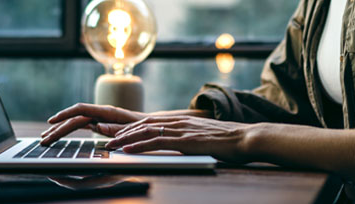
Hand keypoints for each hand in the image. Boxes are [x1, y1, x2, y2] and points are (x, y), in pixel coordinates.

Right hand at [40, 103, 145, 145]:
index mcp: (108, 112)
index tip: (52, 120)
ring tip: (45, 139)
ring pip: (75, 123)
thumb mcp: (131, 129)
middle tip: (43, 139)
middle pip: (74, 119)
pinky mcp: (99, 123)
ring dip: (60, 130)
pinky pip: (80, 126)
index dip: (65, 114)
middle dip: (58, 128)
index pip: (82, 109)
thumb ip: (115, 128)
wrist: (151, 125)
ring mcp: (99, 118)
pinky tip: (58, 135)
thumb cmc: (143, 127)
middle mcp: (101, 113)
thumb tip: (96, 126)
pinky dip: (68, 130)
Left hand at [106, 116, 250, 161]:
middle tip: (108, 138)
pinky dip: (140, 145)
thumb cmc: (229, 140)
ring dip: (126, 138)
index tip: (119, 133)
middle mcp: (179, 121)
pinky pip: (157, 141)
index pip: (151, 121)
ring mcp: (182, 130)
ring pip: (146, 130)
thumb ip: (190, 137)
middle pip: (144, 123)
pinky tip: (128, 149)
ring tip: (112, 144)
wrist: (245, 138)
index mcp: (183, 120)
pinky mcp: (185, 140)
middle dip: (124, 131)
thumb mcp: (204, 136)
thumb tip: (181, 144)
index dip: (133, 127)